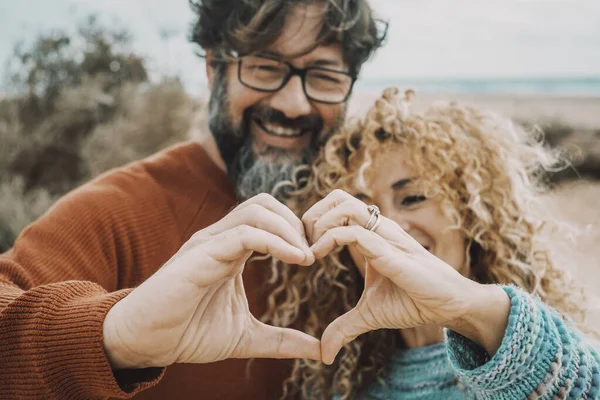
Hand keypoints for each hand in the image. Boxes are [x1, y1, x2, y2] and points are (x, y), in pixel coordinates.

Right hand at [103, 193, 319, 368]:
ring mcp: (211, 242)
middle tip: (314, 253)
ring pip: (257, 210)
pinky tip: (296, 259)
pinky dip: (275, 241)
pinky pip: (244, 233)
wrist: (146, 343)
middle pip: (266, 204)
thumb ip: (283, 340)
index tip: (318, 258)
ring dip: (289, 228)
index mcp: (232, 251)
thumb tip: (320, 350)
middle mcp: (221, 239)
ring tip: (306, 257)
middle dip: (296, 224)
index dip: (298, 233)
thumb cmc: (189, 334)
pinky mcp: (202, 253)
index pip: (270, 220)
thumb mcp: (247, 337)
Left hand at [303, 190, 508, 363]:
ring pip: (346, 206)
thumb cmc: (413, 303)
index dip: (313, 222)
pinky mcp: (391, 253)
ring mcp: (385, 237)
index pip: (337, 208)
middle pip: (338, 197)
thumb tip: (324, 353)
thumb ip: (344, 327)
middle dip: (312, 214)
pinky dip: (329, 239)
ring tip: (310, 251)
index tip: (302, 251)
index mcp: (371, 236)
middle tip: (301, 243)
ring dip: (319, 223)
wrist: (449, 307)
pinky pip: (356, 233)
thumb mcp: (369, 314)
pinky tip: (317, 257)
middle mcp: (377, 230)